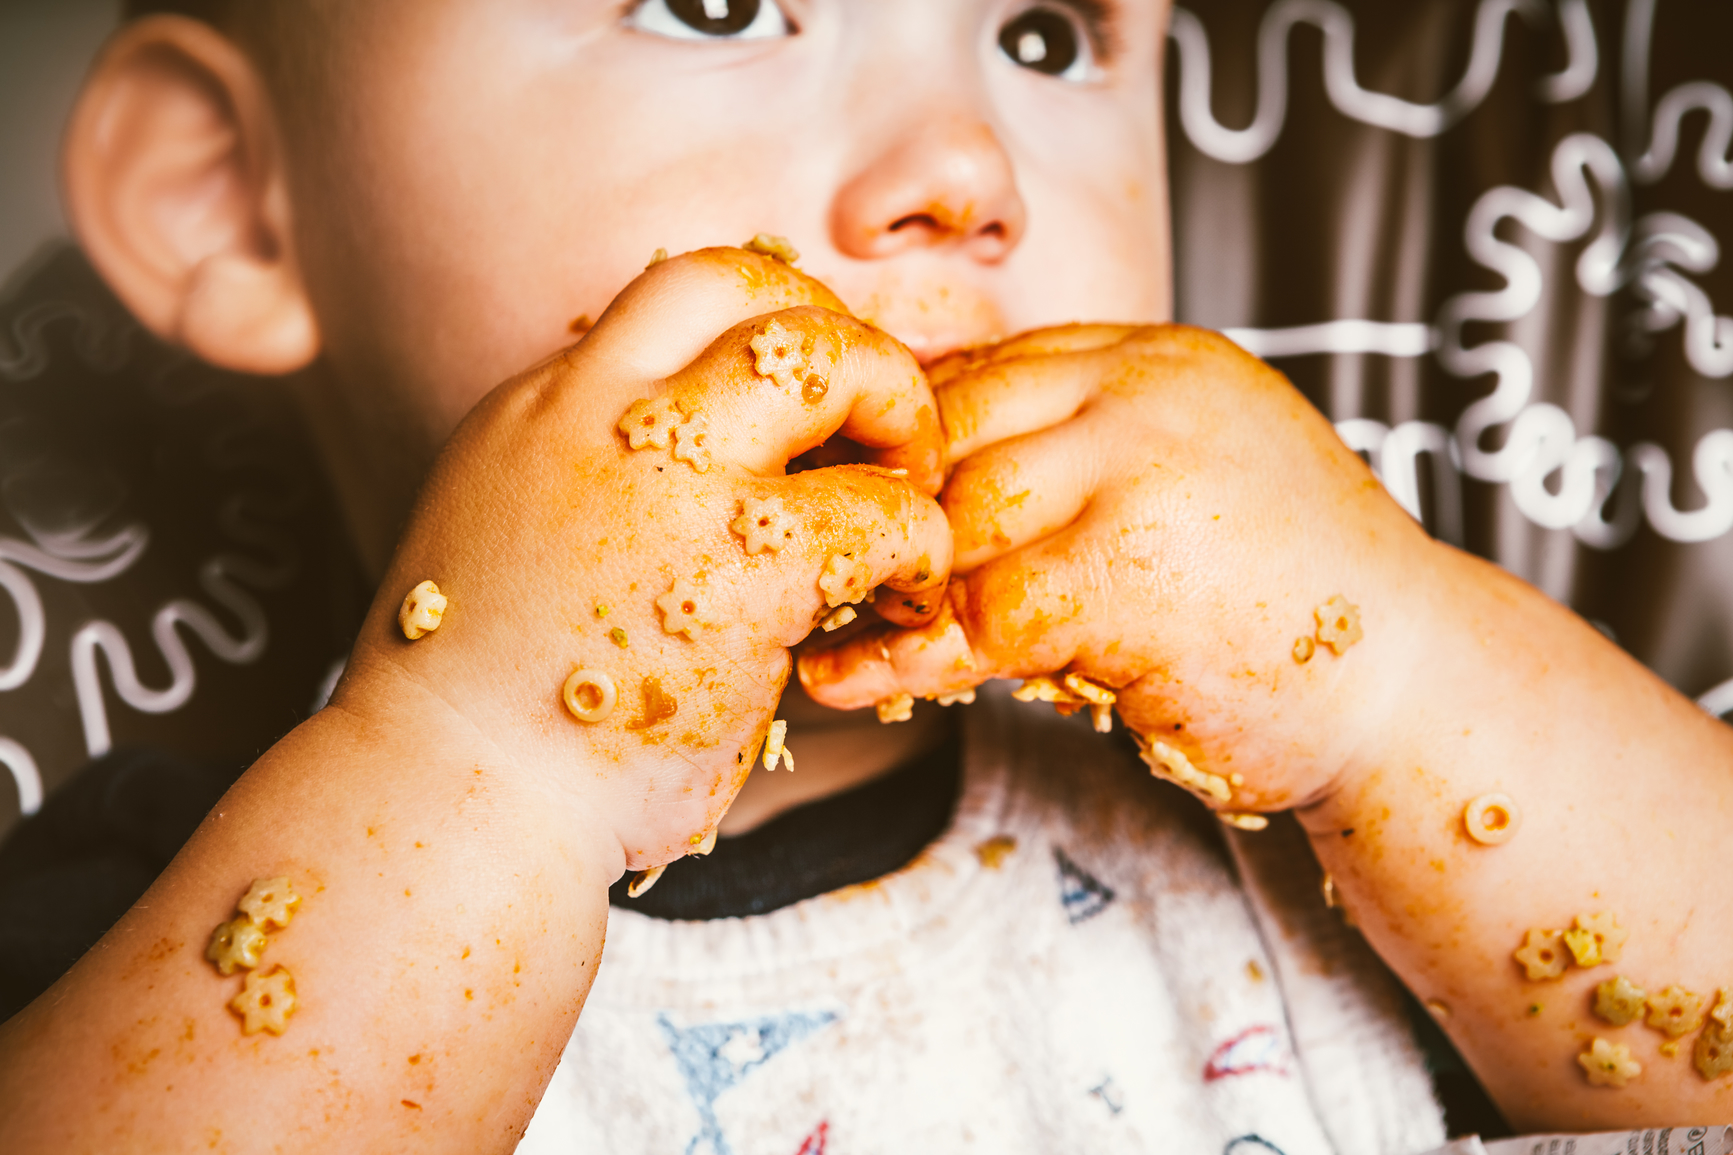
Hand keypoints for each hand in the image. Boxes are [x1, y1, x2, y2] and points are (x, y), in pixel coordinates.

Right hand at [341, 249, 949, 867]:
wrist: (454, 800)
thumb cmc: (490, 698)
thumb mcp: (515, 530)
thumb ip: (598, 470)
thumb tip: (706, 451)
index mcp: (546, 404)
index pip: (685, 288)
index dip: (777, 320)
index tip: (813, 404)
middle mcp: (602, 416)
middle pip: (763, 289)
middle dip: (849, 345)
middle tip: (882, 436)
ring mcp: (674, 488)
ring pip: (837, 362)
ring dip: (905, 423)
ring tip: (907, 508)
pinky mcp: (744, 577)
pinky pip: (884, 512)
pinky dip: (919, 545)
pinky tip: (900, 598)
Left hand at [798, 324, 1437, 814]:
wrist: (1413, 686)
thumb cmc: (1286, 600)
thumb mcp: (1187, 482)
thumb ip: (1081, 458)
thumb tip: (933, 482)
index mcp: (1154, 360)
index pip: (981, 372)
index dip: (903, 445)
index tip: (846, 504)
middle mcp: (1145, 394)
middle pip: (951, 429)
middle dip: (879, 507)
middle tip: (817, 568)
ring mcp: (1139, 473)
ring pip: (955, 516)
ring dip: (885, 582)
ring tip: (833, 627)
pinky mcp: (1130, 575)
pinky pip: (978, 614)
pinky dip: (906, 659)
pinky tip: (856, 683)